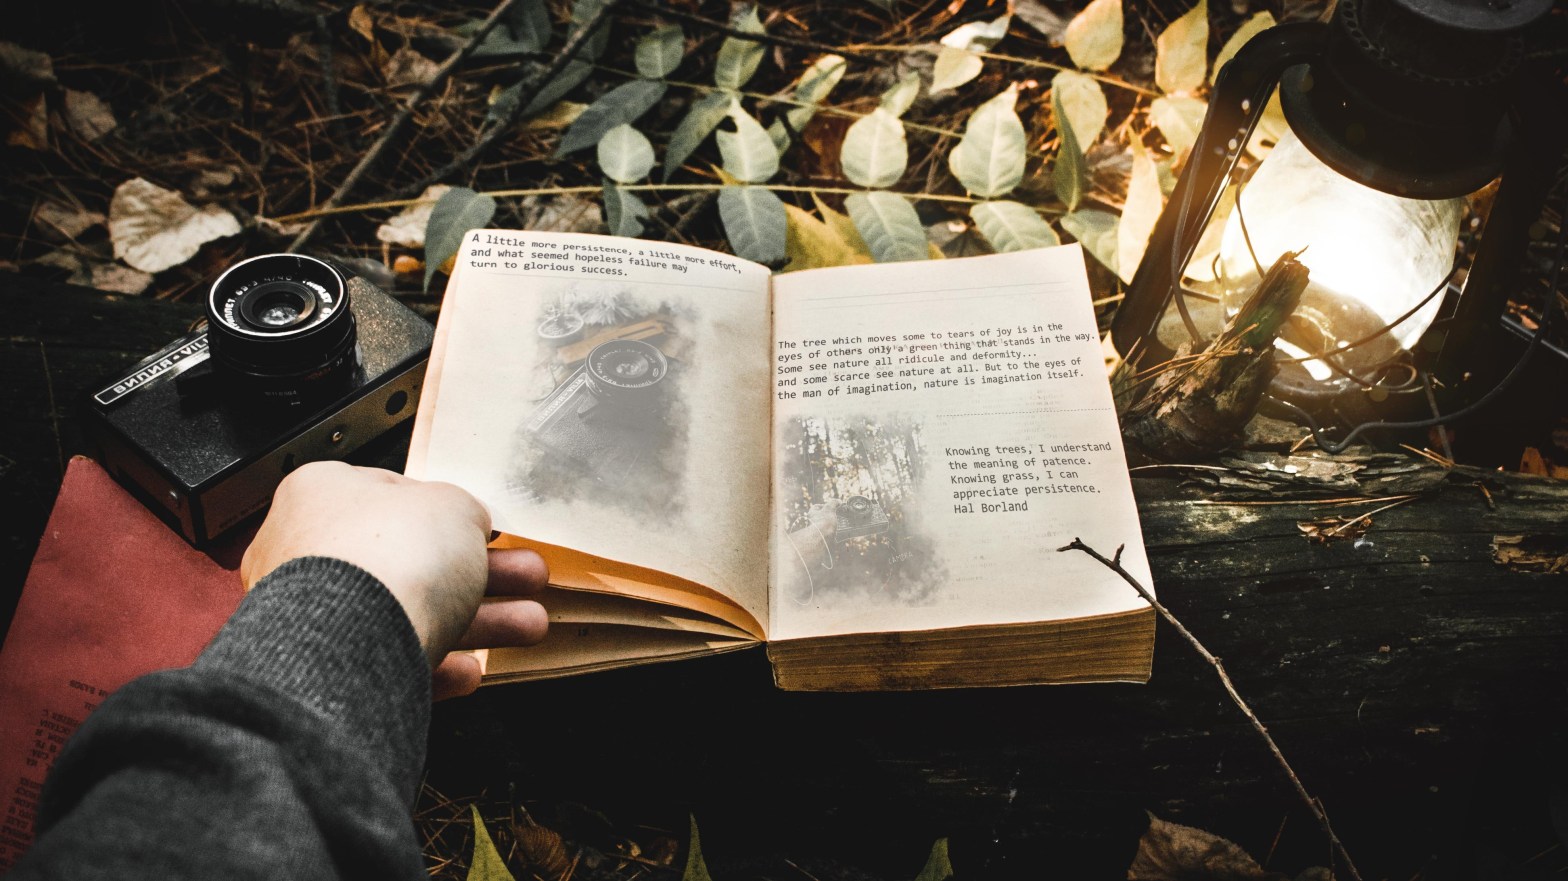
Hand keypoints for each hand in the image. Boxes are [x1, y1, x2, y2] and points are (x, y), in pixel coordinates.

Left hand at [240, 461, 548, 698]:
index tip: (484, 528)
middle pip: (413, 561)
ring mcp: (316, 616)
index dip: (447, 512)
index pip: (392, 495)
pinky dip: (436, 666)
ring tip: (528, 624)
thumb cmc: (385, 560)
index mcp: (322, 493)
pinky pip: (391, 665)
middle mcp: (308, 552)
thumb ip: (464, 509)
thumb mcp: (453, 506)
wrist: (352, 646)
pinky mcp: (329, 670)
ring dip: (479, 622)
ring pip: (411, 614)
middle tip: (524, 576)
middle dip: (483, 573)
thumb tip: (467, 521)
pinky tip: (471, 670)